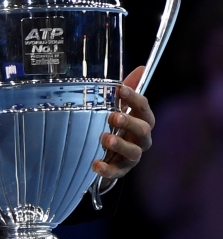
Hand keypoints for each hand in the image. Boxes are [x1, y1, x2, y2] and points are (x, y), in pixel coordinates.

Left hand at [94, 65, 154, 180]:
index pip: (143, 108)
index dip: (134, 98)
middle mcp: (140, 138)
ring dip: (120, 144)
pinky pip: (116, 171)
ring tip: (105, 138)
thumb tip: (141, 67)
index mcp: (141, 120)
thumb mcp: (118, 106)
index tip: (120, 89)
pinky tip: (96, 164)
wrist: (108, 154)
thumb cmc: (115, 126)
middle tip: (114, 117)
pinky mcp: (120, 170)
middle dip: (130, 122)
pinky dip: (107, 168)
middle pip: (143, 130)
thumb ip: (126, 88)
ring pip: (133, 152)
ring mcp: (131, 156)